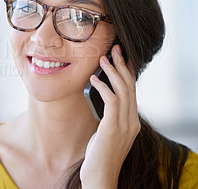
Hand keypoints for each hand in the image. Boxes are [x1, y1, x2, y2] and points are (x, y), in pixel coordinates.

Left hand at [80, 45, 140, 187]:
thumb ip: (110, 117)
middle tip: (115, 49)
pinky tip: (93, 79)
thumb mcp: (108, 132)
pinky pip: (111, 101)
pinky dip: (103, 87)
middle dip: (123, 65)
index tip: (121, 58)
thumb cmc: (100, 155)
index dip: (128, 73)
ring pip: (123, 90)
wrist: (100, 177)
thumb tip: (103, 99)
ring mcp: (124, 125)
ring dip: (112, 72)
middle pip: (130, 86)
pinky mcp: (113, 128)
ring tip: (102, 58)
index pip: (132, 91)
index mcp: (132, 122)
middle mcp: (131, 122)